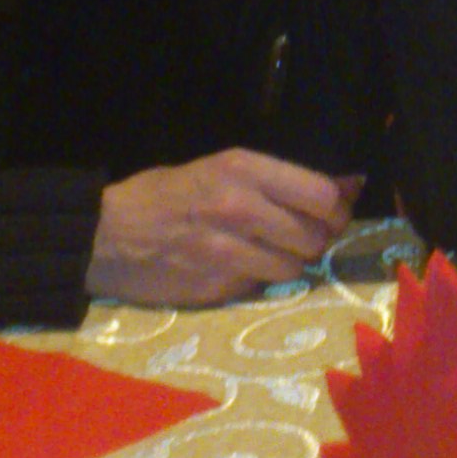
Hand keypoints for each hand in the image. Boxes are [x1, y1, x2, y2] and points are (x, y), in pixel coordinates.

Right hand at [87, 150, 363, 305]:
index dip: (335, 209)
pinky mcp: (216, 288)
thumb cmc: (164, 195)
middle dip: (317, 239)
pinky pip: (262, 287)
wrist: (104, 236)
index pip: (320, 195)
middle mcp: (239, 208)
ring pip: (294, 268)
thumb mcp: (220, 169)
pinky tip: (240, 269)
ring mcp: (227, 252)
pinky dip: (260, 281)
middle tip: (301, 237)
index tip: (331, 214)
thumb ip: (284, 181)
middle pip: (314, 236)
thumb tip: (352, 185)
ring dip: (291, 264)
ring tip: (268, 254)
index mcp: (242, 169)